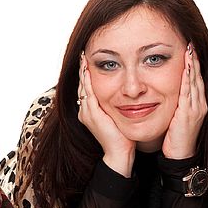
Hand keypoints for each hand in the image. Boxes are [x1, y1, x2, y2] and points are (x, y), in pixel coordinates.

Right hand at [77, 53, 134, 175]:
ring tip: (83, 58)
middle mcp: (84, 111)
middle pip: (81, 85)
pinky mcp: (91, 114)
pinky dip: (87, 80)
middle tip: (83, 54)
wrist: (120, 153)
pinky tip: (88, 70)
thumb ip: (116, 106)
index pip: (86, 88)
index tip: (88, 61)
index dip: (86, 74)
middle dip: (82, 69)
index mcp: (89, 111)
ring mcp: (86, 112)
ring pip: (82, 87)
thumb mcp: (117, 117)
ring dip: (83, 71)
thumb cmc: (122, 137)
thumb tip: (126, 94)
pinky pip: (88, 92)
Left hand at [162, 44, 207, 158]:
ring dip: (192, 65)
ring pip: (195, 82)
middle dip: (195, 60)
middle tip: (191, 43)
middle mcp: (200, 104)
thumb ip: (175, 104)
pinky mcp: (189, 114)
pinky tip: (186, 70)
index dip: (193, 64)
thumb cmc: (175, 137)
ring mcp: (197, 109)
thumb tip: (165, 93)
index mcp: (197, 104)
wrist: (180, 155)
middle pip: (198, 77)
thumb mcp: (176, 116)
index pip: (196, 79)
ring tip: (190, 50)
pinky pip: (189, 93)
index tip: (190, 49)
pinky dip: (188, 80)